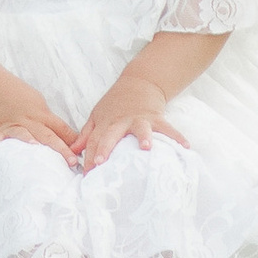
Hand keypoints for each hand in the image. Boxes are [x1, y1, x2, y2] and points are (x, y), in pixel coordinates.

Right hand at [0, 80, 79, 158]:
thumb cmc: (16, 93)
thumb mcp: (37, 102)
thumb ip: (49, 120)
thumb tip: (67, 138)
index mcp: (41, 114)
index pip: (61, 128)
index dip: (72, 141)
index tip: (81, 155)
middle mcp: (28, 119)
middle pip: (47, 135)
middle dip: (60, 149)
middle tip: (71, 162)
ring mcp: (12, 124)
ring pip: (24, 135)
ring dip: (31, 143)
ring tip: (38, 152)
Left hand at [74, 80, 189, 170]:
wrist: (138, 83)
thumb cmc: (115, 104)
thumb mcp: (97, 116)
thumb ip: (86, 134)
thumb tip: (72, 152)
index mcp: (105, 123)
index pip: (93, 141)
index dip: (88, 156)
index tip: (85, 173)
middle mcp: (120, 121)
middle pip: (110, 135)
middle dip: (105, 148)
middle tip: (100, 162)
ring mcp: (138, 118)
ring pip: (140, 128)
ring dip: (143, 137)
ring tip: (146, 148)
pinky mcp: (155, 117)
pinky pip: (167, 128)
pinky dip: (176, 136)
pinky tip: (185, 147)